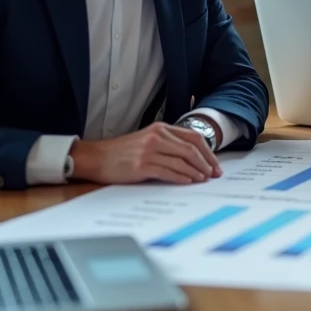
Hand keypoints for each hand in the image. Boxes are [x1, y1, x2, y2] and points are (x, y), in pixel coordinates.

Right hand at [70, 122, 222, 184]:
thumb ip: (168, 144)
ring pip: (182, 161)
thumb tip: (193, 158)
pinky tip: (188, 182)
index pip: (193, 137)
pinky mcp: (141, 165)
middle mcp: (157, 137)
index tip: (215, 164)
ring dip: (196, 171)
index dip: (208, 152)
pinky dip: (181, 177)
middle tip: (214, 174)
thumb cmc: (121, 152)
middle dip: (206, 163)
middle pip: (191, 149)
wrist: (94, 158)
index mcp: (161, 129)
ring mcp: (149, 151)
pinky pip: (168, 171)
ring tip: (203, 179)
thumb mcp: (147, 140)